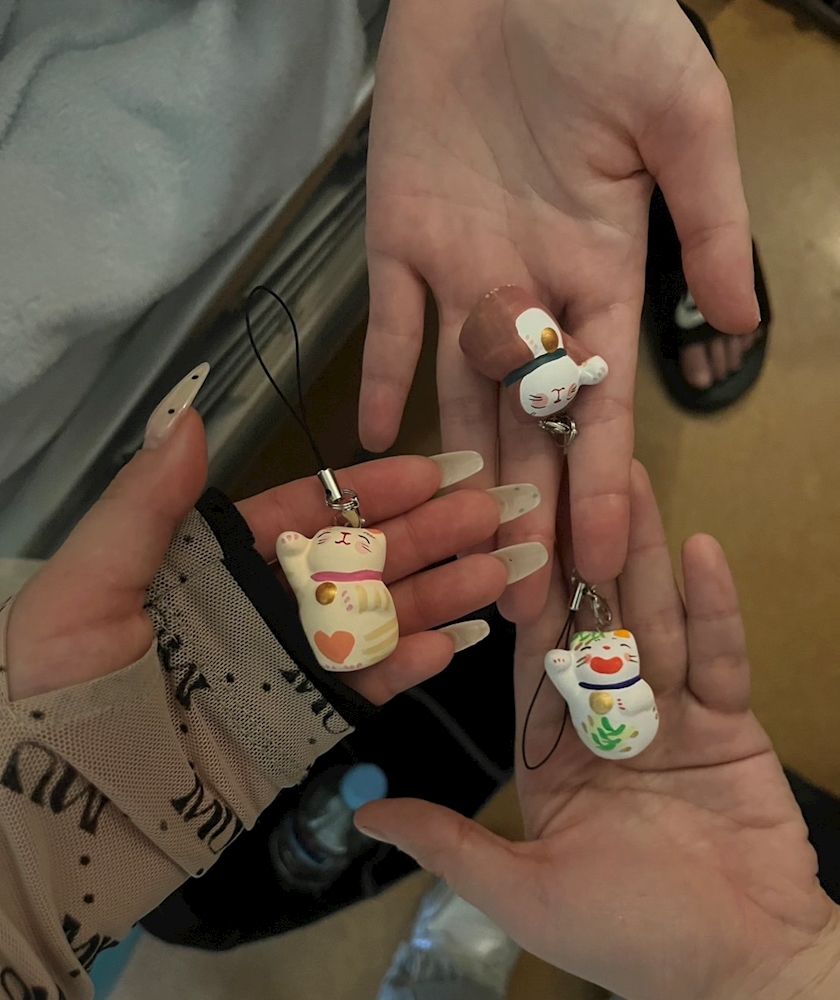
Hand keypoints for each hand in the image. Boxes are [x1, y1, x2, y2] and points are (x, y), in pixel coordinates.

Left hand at [7, 411, 508, 704]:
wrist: (54, 809)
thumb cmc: (61, 684)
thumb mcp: (90, 583)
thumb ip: (147, 501)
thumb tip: (193, 413)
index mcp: (215, 560)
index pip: (310, 512)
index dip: (374, 489)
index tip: (435, 469)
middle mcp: (261, 605)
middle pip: (361, 560)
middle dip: (431, 534)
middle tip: (498, 511)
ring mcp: (285, 664)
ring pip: (377, 619)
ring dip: (441, 594)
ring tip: (503, 570)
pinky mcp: (299, 723)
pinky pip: (365, 686)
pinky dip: (410, 664)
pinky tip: (457, 641)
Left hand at [356, 462, 834, 999]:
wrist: (744, 970)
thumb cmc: (627, 936)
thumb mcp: (524, 892)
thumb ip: (451, 843)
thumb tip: (364, 815)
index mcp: (552, 754)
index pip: (527, 658)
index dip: (516, 593)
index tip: (501, 528)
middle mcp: (606, 720)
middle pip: (591, 620)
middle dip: (581, 551)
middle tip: (566, 473)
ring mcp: (671, 714)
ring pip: (652, 619)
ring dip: (642, 552)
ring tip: (628, 480)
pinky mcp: (730, 719)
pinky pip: (719, 654)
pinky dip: (713, 606)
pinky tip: (701, 546)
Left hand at [361, 0, 757, 616]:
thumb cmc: (608, 30)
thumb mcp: (682, 120)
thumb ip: (706, 223)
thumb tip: (737, 330)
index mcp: (603, 280)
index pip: (601, 406)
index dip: (598, 484)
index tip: (597, 560)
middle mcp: (532, 299)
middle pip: (530, 426)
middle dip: (528, 510)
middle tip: (522, 599)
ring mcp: (460, 279)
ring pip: (460, 395)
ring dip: (459, 471)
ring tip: (454, 551)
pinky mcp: (398, 243)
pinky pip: (386, 326)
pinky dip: (377, 378)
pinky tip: (373, 443)